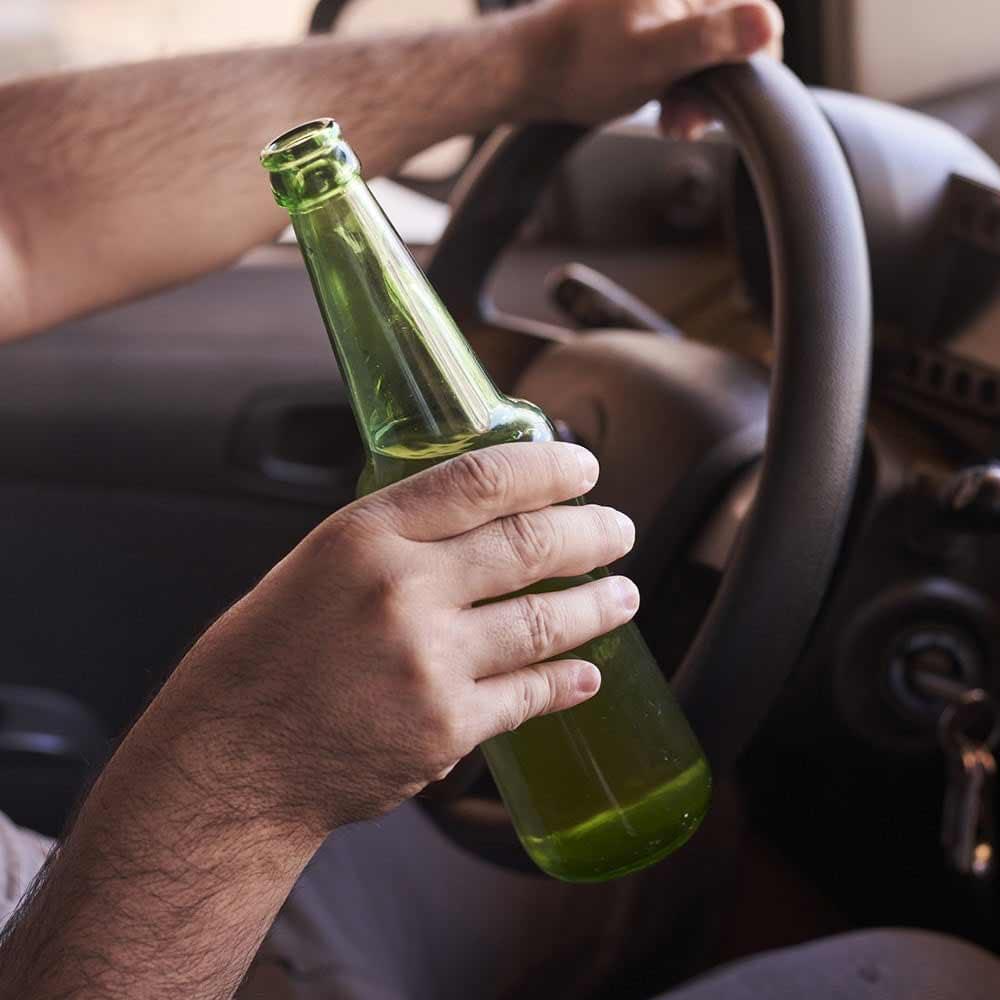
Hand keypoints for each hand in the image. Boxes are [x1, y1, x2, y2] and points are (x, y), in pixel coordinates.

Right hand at [176, 442, 636, 836]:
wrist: (230, 760)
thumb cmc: (265, 658)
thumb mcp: (319, 566)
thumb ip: (396, 543)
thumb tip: (479, 525)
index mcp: (365, 535)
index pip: (480, 480)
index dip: (546, 469)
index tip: (583, 468)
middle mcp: (402, 590)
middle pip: (528, 545)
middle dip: (591, 534)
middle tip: (620, 530)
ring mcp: (428, 662)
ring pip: (543, 620)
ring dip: (596, 606)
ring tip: (623, 596)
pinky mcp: (445, 728)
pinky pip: (528, 694)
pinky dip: (565, 681)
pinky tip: (586, 675)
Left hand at [520, 0, 782, 134]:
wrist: (533, 71)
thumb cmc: (586, 64)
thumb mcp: (654, 56)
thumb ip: (709, 39)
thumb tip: (767, 21)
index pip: (758, 17)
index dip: (750, 67)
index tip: (724, 105)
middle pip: (734, 39)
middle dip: (718, 89)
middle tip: (685, 124)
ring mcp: (669, 8)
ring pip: (711, 55)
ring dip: (699, 96)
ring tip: (672, 124)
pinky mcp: (655, 28)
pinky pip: (687, 59)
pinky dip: (681, 90)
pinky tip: (664, 112)